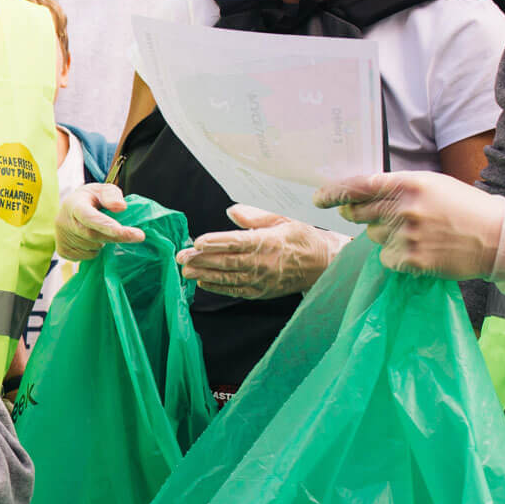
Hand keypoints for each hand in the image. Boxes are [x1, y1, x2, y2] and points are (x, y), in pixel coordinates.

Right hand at [55, 183, 145, 260]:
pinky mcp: (62, 250)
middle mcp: (63, 222)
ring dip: (103, 243)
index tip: (126, 231)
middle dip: (116, 237)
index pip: (89, 217)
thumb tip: (121, 207)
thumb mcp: (102, 190)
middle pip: (92, 235)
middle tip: (137, 235)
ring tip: (101, 232)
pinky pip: (85, 256)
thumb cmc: (90, 199)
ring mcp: (61, 237)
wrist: (70, 209)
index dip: (106, 225)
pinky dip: (94, 251)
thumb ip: (112, 195)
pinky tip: (92, 241)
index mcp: (74, 204)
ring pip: (91, 248)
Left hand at [176, 205, 348, 298]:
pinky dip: (218, 287)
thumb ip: (256, 216)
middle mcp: (264, 263)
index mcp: (269, 242)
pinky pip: (236, 290)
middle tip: (181, 256)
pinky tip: (202, 282)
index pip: (238, 242)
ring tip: (185, 270)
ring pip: (228, 278)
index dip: (216, 242)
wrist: (323, 265)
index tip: (197, 241)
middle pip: (227, 262)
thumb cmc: (301, 237)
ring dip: (205, 274)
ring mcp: (262, 280)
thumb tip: (232, 211)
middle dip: (202, 259)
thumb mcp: (284, 219)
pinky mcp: (261, 292)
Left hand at [315, 172, 504, 290]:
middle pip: (359, 214)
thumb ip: (397, 188)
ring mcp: (407, 236)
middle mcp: (404, 208)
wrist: (499, 238)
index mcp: (409, 184)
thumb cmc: (465, 208)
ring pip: (373, 237)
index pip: (359, 187)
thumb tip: (359, 196)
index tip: (319, 199)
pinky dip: (397, 256)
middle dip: (360, 216)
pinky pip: (386, 258)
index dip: (334, 193)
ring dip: (387, 236)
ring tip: (418, 233)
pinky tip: (421, 250)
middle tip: (380, 218)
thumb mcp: (433, 185)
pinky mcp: (411, 260)